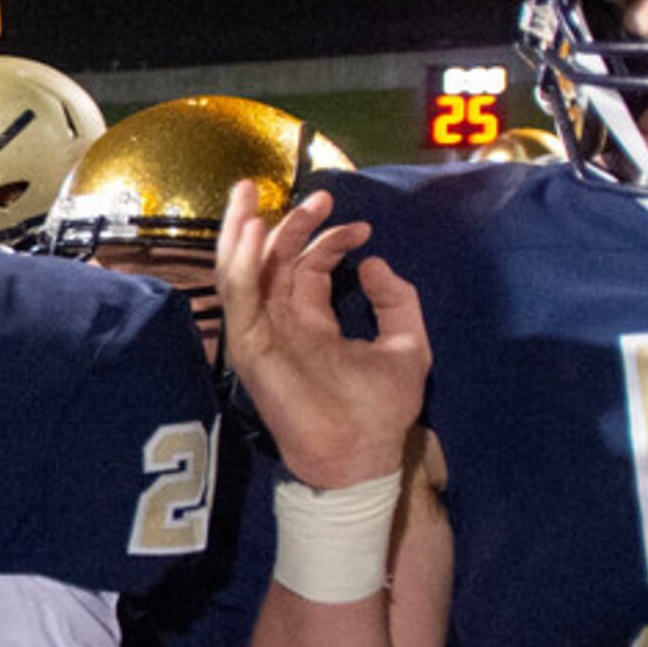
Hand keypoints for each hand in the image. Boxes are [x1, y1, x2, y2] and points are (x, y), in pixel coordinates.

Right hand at [215, 182, 430, 489]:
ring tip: (249, 192)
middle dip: (286, 223)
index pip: (307, 269)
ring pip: (241, 271)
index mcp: (313, 323)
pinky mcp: (250, 346)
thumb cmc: (382, 410)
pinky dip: (242, 264)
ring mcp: (263, 333)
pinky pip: (239, 298)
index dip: (329, 241)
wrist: (361, 454)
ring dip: (243, 231)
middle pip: (271, 262)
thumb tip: (372, 262)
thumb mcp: (408, 345)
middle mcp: (282, 323)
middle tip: (316, 197)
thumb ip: (396, 302)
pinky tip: (253, 232)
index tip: (361, 228)